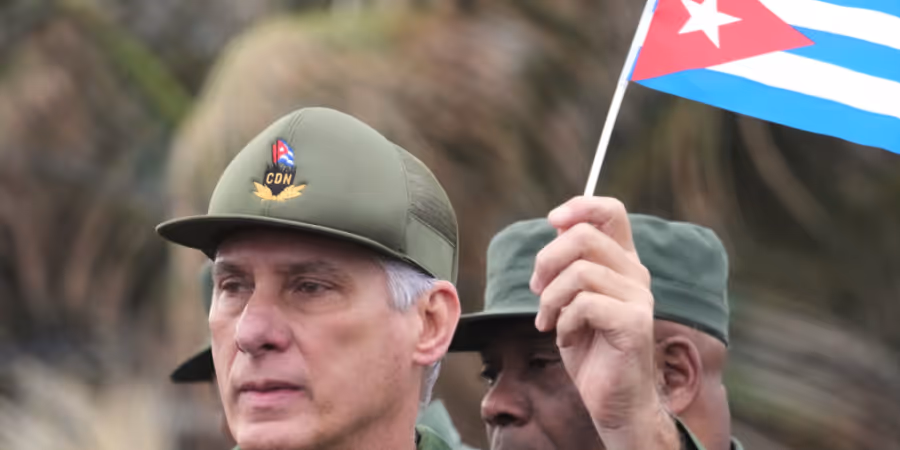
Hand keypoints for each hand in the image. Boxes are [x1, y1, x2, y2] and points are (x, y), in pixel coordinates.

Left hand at [530, 196, 678, 449]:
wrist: (613, 400)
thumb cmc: (591, 351)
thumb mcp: (572, 300)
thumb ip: (569, 264)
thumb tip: (556, 227)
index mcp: (622, 263)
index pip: (611, 211)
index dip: (580, 206)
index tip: (552, 220)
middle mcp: (636, 274)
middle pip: (584, 235)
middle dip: (547, 260)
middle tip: (537, 288)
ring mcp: (638, 297)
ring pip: (578, 271)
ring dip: (550, 299)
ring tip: (549, 321)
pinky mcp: (633, 322)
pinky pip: (584, 304)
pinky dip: (563, 321)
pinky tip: (566, 339)